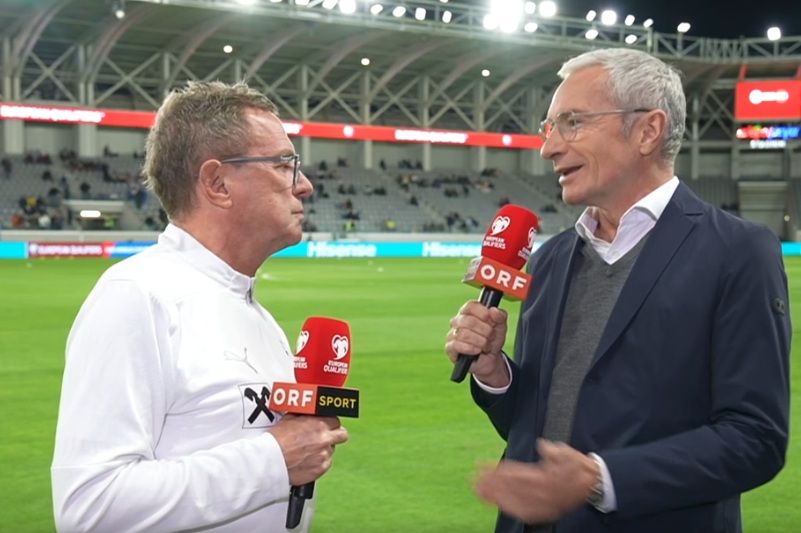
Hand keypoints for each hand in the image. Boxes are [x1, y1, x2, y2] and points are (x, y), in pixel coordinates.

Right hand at [268, 415, 348, 485]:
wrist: (270, 461)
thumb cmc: (277, 440)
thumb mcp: (290, 419)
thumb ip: (305, 416)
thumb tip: (309, 413)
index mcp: (319, 424)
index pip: (335, 420)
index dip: (330, 423)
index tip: (326, 426)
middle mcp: (325, 438)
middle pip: (342, 435)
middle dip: (336, 435)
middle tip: (325, 437)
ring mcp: (324, 454)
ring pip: (332, 450)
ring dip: (324, 449)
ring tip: (309, 451)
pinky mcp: (321, 468)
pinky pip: (326, 463)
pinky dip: (319, 462)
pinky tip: (307, 461)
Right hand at [445, 300, 508, 386]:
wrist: (489, 359)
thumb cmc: (492, 339)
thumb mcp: (500, 327)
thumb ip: (500, 316)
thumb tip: (493, 310)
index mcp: (468, 312)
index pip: (470, 306)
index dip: (482, 312)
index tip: (490, 319)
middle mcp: (457, 321)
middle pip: (468, 321)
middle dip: (485, 331)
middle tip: (491, 336)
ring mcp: (452, 334)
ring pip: (464, 334)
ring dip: (480, 342)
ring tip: (486, 346)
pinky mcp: (450, 347)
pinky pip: (457, 345)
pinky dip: (471, 349)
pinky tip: (477, 351)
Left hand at [475, 440, 598, 523]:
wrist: (594, 484)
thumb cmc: (577, 465)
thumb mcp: (566, 452)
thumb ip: (552, 450)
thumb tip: (542, 445)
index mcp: (545, 475)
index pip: (516, 473)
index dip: (497, 471)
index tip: (482, 467)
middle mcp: (543, 491)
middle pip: (511, 488)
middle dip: (492, 485)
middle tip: (474, 481)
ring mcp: (544, 503)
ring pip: (515, 501)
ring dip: (496, 497)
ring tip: (480, 492)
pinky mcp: (546, 512)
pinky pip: (525, 512)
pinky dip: (511, 508)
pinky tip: (499, 505)